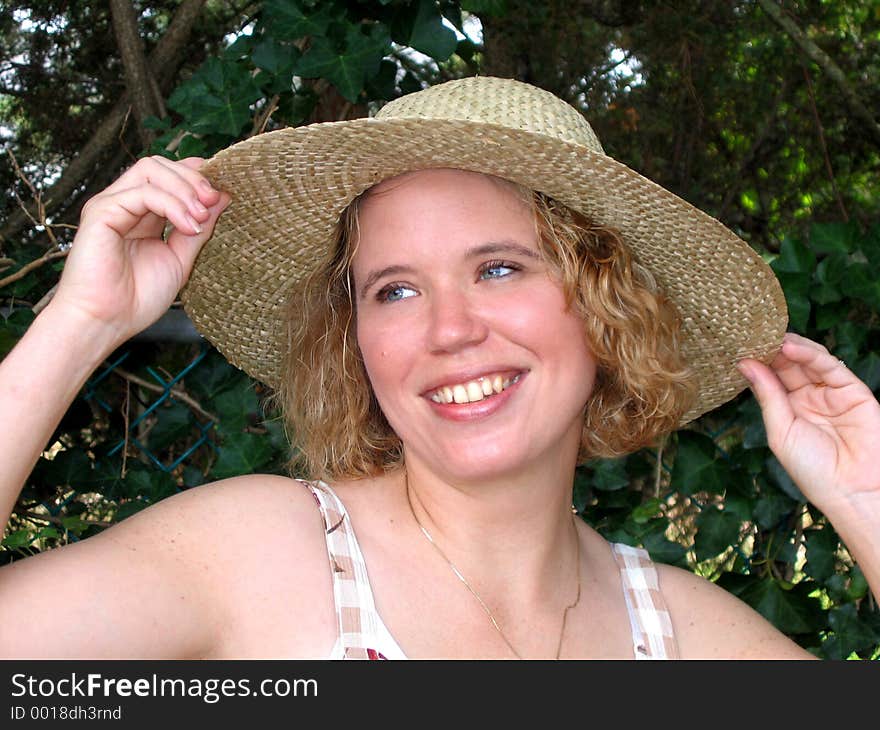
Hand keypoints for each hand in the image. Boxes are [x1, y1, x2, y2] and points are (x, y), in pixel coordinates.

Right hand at [50, 156, 229, 343]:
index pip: (169, 175)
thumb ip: (198, 228)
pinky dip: (171, 204)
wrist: (106, 322)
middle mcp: (125, 204)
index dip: (196, 174)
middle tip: (214, 200)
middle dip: (193, 178)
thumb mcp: (180, 259)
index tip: (222, 190)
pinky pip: (141, 192)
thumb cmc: (138, 298)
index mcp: (143, 214)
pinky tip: (187, 226)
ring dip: (184, 188)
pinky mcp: (101, 212)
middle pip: (159, 165)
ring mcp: (111, 205)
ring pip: (150, 169)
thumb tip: (222, 197)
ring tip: (201, 216)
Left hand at [738, 332, 879, 516]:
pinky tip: (789, 347)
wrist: (854, 491)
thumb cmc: (814, 470)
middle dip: (769, 350)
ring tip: (766, 337)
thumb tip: (745, 364)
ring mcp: (831, 393)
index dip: (756, 362)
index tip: (736, 346)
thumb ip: (767, 396)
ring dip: (787, 347)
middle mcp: (808, 398)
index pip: (770, 378)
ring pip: (808, 360)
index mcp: (788, 410)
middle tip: (750, 335)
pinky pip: (830, 367)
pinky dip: (809, 354)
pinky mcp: (853, 390)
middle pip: (787, 365)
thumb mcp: (781, 432)